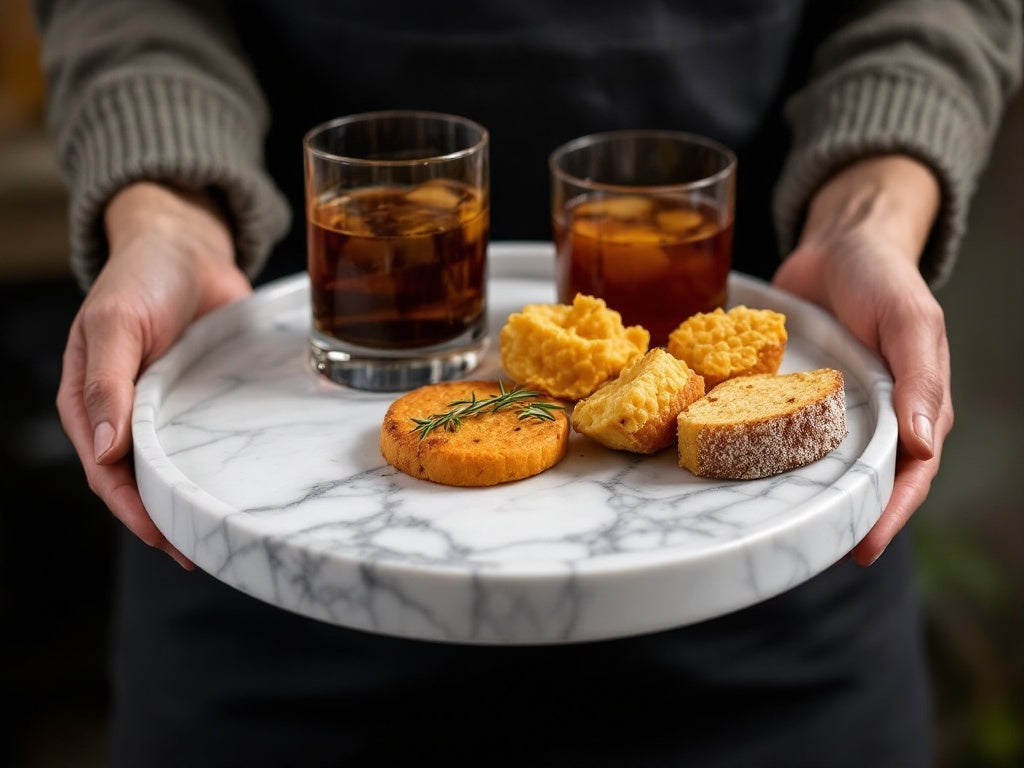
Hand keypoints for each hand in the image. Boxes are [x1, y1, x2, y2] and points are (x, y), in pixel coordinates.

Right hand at [56, 182, 252, 568]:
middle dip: (165, 518)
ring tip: (223, 534)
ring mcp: (166, 408)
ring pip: (174, 467)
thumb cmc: (140, 278)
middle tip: (201, 551)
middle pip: (140, 480)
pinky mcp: (201, 399)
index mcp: (90, 400)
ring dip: (193, 500)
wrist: (187, 247)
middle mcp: (126, 412)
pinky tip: (242, 488)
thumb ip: (106, 382)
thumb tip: (105, 447)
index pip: (105, 469)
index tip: (162, 536)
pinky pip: (207, 440)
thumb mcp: (116, 323)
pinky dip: (217, 467)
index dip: (130, 508)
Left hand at [772, 155, 952, 565]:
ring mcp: (827, 410)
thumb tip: (922, 445)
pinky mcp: (790, 394)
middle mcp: (869, 419)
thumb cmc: (883, 280)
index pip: (907, 476)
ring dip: (795, 494)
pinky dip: (760, 450)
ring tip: (766, 528)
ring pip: (815, 464)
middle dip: (837, 518)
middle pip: (857, 481)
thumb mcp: (911, 321)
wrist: (836, 244)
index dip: (887, 515)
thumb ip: (919, 379)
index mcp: (911, 410)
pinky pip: (777, 429)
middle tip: (805, 551)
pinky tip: (733, 468)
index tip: (862, 549)